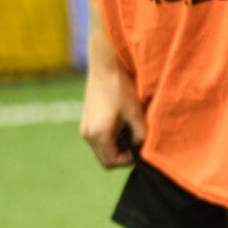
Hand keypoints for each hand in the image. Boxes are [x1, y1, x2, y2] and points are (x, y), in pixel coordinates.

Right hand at [79, 53, 144, 169]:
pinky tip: (122, 121)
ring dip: (118, 145)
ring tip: (131, 128)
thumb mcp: (136, 113)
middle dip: (123, 154)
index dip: (128, 160)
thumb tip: (142, 149)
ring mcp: (85, 127)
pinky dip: (111, 136)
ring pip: (102, 148)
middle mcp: (87, 134)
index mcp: (98, 134)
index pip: (112, 162)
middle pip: (106, 158)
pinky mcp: (87, 120)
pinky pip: (99, 138)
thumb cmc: (121, 87)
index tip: (140, 147)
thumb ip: (141, 135)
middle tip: (137, 139)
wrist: (106, 64)